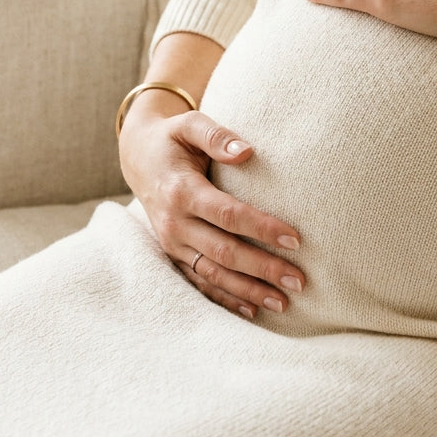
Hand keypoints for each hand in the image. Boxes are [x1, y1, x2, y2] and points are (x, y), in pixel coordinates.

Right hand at [119, 102, 304, 318]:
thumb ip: (216, 135)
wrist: (137, 157)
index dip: (261, 228)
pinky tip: (253, 310)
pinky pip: (199, 282)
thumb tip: (246, 152)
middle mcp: (174, 223)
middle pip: (224, 252)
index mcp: (181, 191)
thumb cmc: (172, 139)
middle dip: (262, 268)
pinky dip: (225, 299)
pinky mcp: (173, 255)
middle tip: (299, 280)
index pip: (227, 215)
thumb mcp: (189, 125)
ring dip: (248, 291)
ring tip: (284, 302)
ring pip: (212, 274)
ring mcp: (172, 243)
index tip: (295, 239)